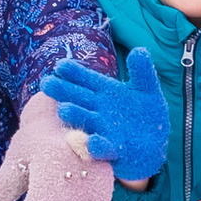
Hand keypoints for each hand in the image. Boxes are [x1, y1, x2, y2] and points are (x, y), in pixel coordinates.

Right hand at [45, 47, 168, 182]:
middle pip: (77, 97)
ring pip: (86, 120)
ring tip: (64, 110)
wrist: (154, 144)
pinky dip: (97, 146)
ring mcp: (103, 130)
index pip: (85, 79)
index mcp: (104, 91)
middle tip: (46, 83)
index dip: (74, 72)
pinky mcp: (114, 149)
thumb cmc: (144, 112)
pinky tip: (92, 143)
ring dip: (75, 115)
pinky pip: (103, 147)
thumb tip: (139, 51)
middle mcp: (97, 110)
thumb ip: (142, 71)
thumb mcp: (146, 88)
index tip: (61, 66)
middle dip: (62, 91)